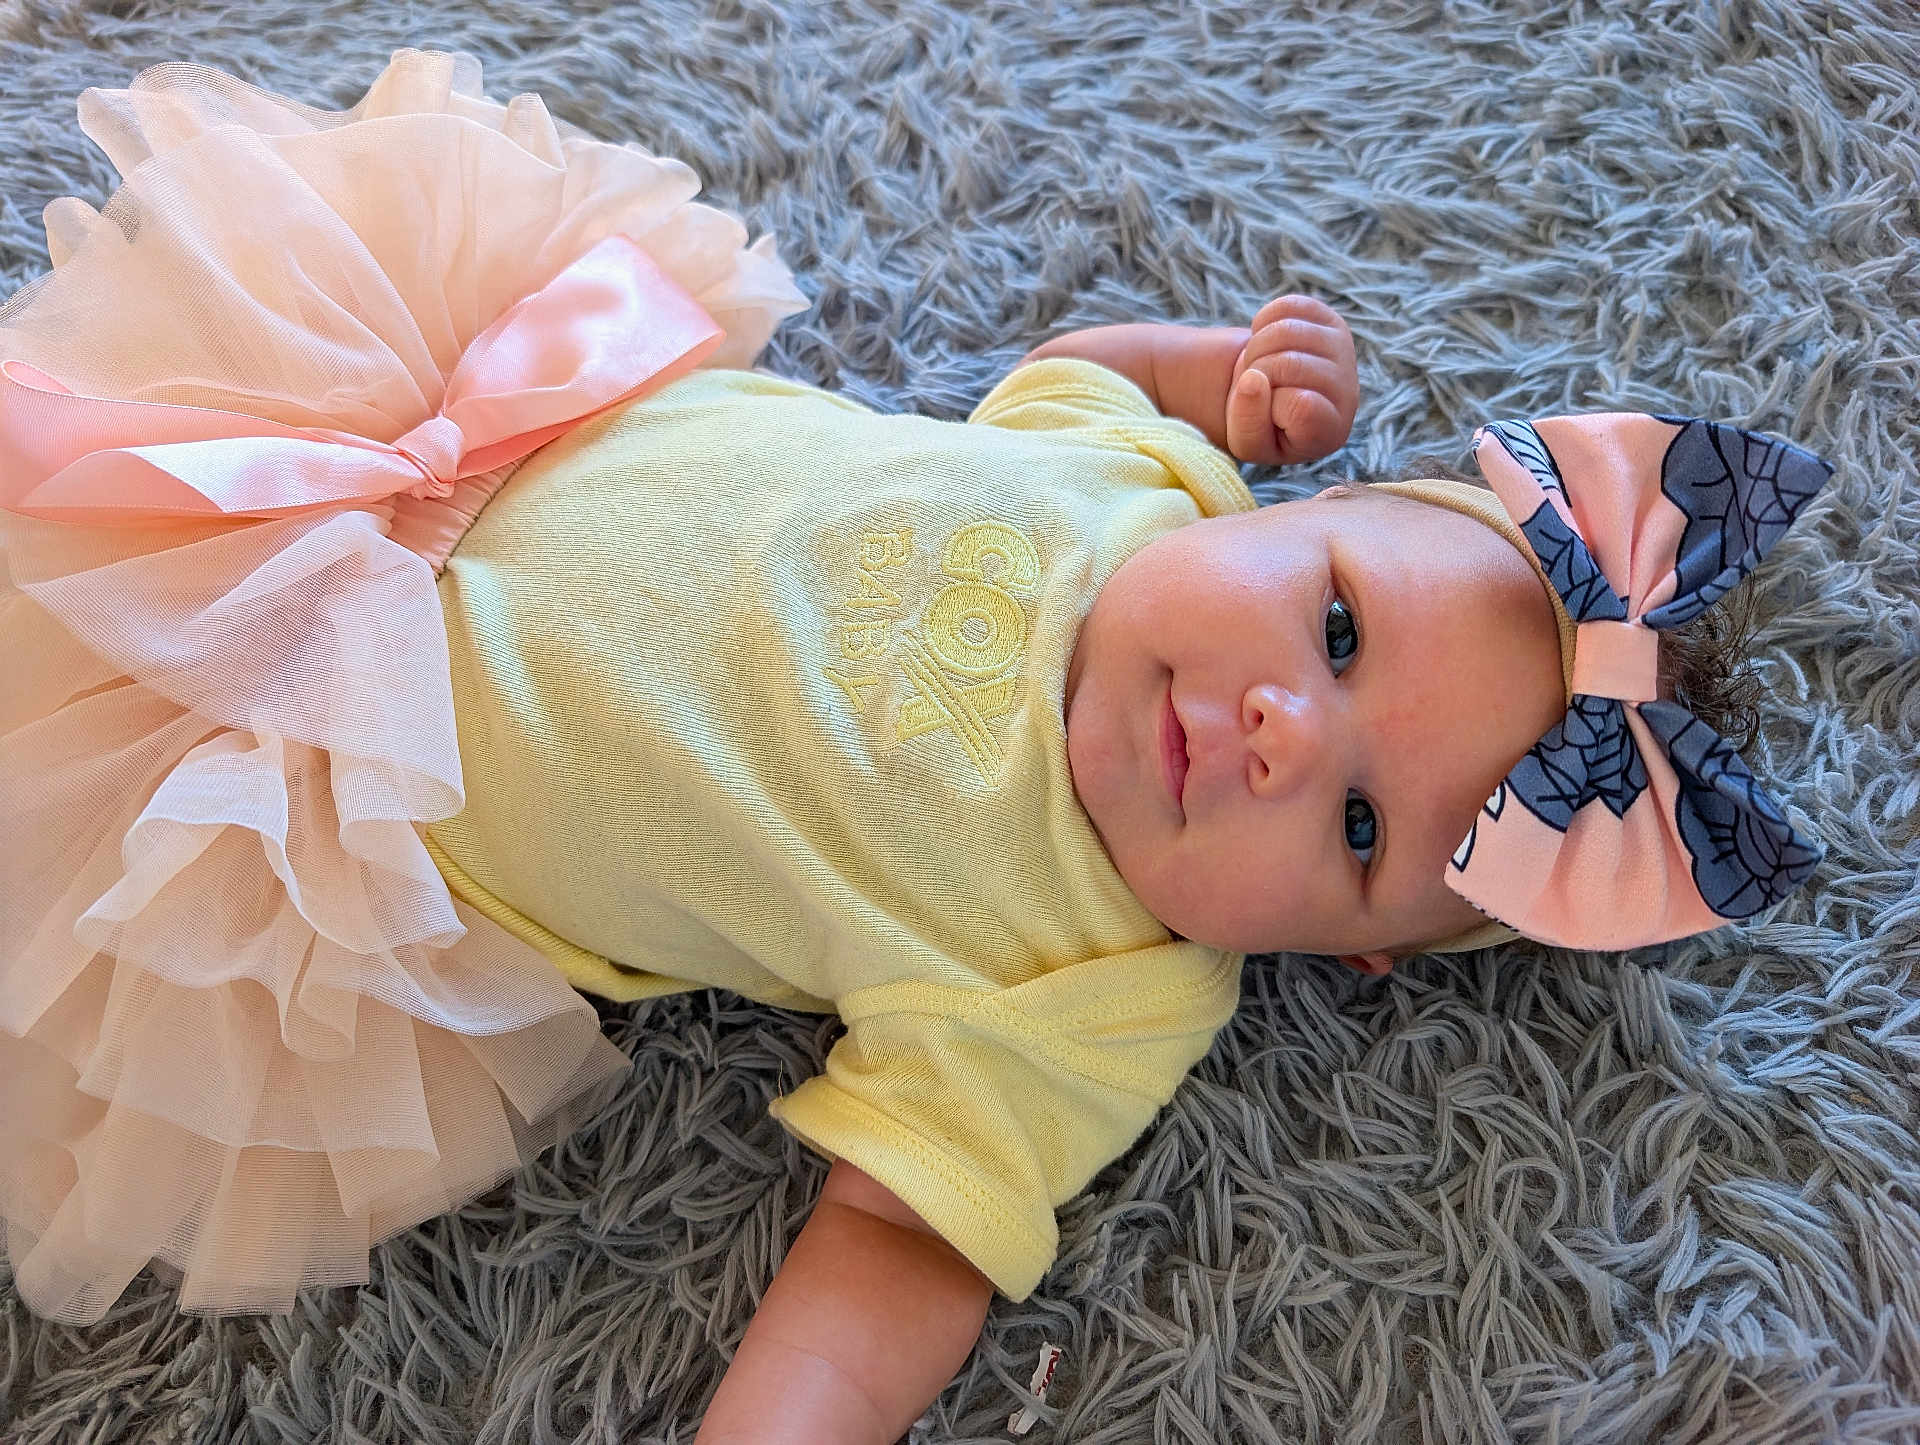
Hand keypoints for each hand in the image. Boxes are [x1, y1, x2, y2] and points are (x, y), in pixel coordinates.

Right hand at [1224, 295, 1357, 465]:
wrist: (1265, 395)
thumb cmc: (1259, 425)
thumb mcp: (1247, 443)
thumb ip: (1249, 423)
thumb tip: (1253, 379)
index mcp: (1331, 432)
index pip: (1302, 407)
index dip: (1272, 408)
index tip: (1268, 415)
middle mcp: (1348, 391)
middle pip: (1291, 365)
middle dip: (1256, 373)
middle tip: (1255, 388)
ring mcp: (1342, 350)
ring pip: (1288, 331)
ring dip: (1256, 348)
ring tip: (1259, 366)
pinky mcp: (1329, 319)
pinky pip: (1288, 306)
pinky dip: (1263, 322)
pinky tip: (1267, 344)